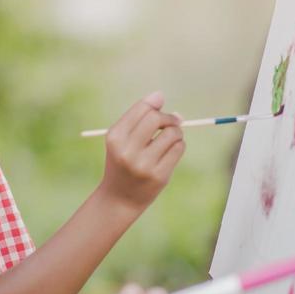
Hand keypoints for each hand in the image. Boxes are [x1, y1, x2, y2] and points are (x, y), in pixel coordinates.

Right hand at [99, 92, 184, 209]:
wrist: (119, 197)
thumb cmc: (123, 161)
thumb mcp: (121, 138)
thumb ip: (139, 117)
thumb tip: (160, 96)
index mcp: (115, 137)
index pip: (142, 109)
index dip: (155, 104)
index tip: (160, 105)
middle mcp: (128, 150)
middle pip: (156, 118)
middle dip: (168, 118)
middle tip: (172, 122)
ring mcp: (144, 164)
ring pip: (172, 133)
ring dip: (176, 132)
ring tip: (169, 140)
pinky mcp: (159, 176)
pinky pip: (179, 148)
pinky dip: (179, 145)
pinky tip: (170, 152)